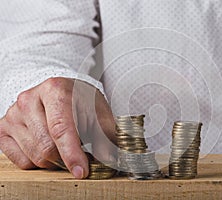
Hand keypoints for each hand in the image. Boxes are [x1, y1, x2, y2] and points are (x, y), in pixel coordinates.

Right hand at [0, 77, 115, 178]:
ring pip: (34, 156)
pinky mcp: (3, 128)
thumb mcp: (98, 113)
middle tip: (78, 153)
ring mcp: (13, 114)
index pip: (61, 128)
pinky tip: (47, 146)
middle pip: (46, 147)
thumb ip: (105, 135)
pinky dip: (37, 161)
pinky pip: (20, 161)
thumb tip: (109, 159)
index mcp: (54, 90)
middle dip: (66, 158)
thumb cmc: (80, 102)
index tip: (81, 171)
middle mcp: (28, 99)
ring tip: (62, 145)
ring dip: (53, 160)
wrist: (61, 92)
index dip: (72, 153)